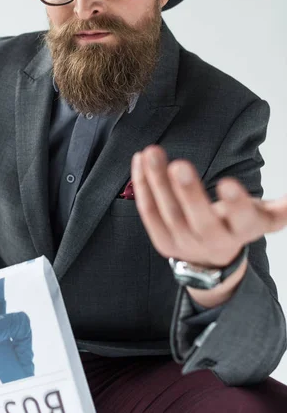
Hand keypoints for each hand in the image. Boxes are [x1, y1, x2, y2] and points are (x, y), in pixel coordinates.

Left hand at [131, 145, 286, 267]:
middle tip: (179, 165)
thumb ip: (280, 207)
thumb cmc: (235, 225)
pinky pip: (149, 212)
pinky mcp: (162, 240)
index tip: (228, 183)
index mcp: (242, 231)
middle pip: (201, 220)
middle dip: (190, 193)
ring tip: (151, 152)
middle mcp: (213, 241)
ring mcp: (185, 244)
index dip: (236, 204)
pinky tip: (140, 160)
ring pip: (169, 213)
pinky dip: (143, 186)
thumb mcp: (261, 217)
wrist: (211, 260)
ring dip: (157, 182)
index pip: (243, 221)